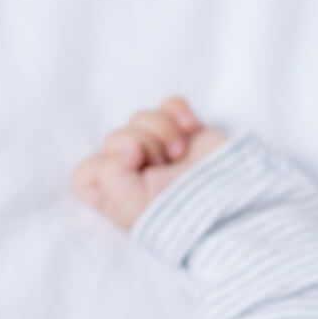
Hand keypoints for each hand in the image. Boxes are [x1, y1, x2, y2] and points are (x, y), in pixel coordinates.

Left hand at [71, 96, 228, 230]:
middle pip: (113, 138)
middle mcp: (132, 173)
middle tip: (163, 165)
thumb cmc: (179, 213)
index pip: (86, 172)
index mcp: (114, 196)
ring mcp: (159, 150)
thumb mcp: (129, 206)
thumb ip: (107, 175)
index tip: (133, 165)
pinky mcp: (184, 133)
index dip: (106, 164)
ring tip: (180, 153)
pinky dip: (177, 111)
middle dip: (140, 145)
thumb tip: (125, 145)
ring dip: (161, 130)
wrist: (230, 204)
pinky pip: (168, 105)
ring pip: (139, 119)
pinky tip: (192, 128)